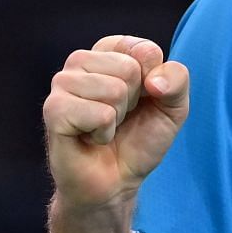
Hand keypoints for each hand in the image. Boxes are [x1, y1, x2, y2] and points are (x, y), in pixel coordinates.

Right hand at [43, 35, 189, 210]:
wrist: (116, 182)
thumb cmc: (139, 140)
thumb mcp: (173, 108)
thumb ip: (177, 81)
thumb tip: (154, 82)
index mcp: (107, 51)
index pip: (145, 50)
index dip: (154, 84)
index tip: (139, 102)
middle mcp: (80, 61)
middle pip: (130, 69)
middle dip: (134, 102)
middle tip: (118, 119)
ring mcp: (62, 84)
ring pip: (114, 90)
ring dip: (117, 118)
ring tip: (104, 128)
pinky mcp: (54, 110)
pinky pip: (100, 114)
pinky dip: (104, 133)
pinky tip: (91, 139)